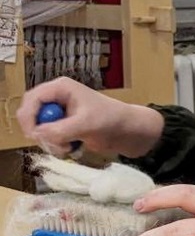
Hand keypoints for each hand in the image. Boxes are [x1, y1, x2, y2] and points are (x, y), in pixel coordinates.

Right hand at [16, 77, 163, 156]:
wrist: (126, 131)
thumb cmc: (111, 119)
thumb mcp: (86, 123)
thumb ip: (61, 129)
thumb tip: (38, 134)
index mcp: (61, 88)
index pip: (32, 98)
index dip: (29, 117)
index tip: (34, 135)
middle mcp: (57, 98)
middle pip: (31, 114)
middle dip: (40, 132)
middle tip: (53, 144)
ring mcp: (59, 113)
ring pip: (38, 130)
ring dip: (50, 142)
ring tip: (69, 147)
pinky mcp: (62, 126)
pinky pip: (48, 138)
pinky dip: (56, 146)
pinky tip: (72, 147)